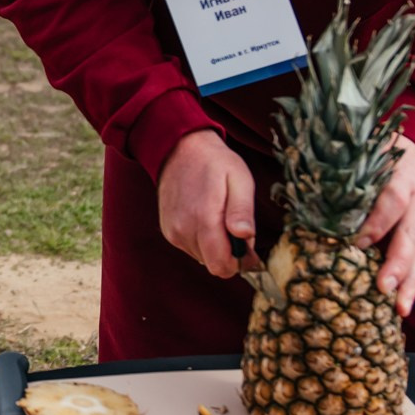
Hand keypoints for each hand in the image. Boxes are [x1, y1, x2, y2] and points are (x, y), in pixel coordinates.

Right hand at [157, 129, 258, 278]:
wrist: (179, 148)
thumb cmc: (215, 162)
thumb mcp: (239, 179)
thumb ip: (242, 211)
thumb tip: (245, 237)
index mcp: (204, 219)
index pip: (222, 266)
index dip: (239, 261)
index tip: (247, 243)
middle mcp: (184, 230)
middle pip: (214, 264)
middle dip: (229, 253)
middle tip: (235, 225)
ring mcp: (173, 232)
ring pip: (202, 258)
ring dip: (215, 245)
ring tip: (218, 216)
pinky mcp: (168, 230)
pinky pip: (191, 248)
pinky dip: (202, 239)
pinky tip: (204, 216)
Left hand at [352, 136, 414, 317]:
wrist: (408, 152)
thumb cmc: (374, 158)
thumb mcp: (361, 160)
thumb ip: (342, 181)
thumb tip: (303, 204)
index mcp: (401, 176)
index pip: (392, 200)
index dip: (377, 222)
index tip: (358, 242)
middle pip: (412, 234)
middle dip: (398, 263)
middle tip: (383, 287)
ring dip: (410, 282)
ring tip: (400, 309)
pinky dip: (411, 285)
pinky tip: (402, 307)